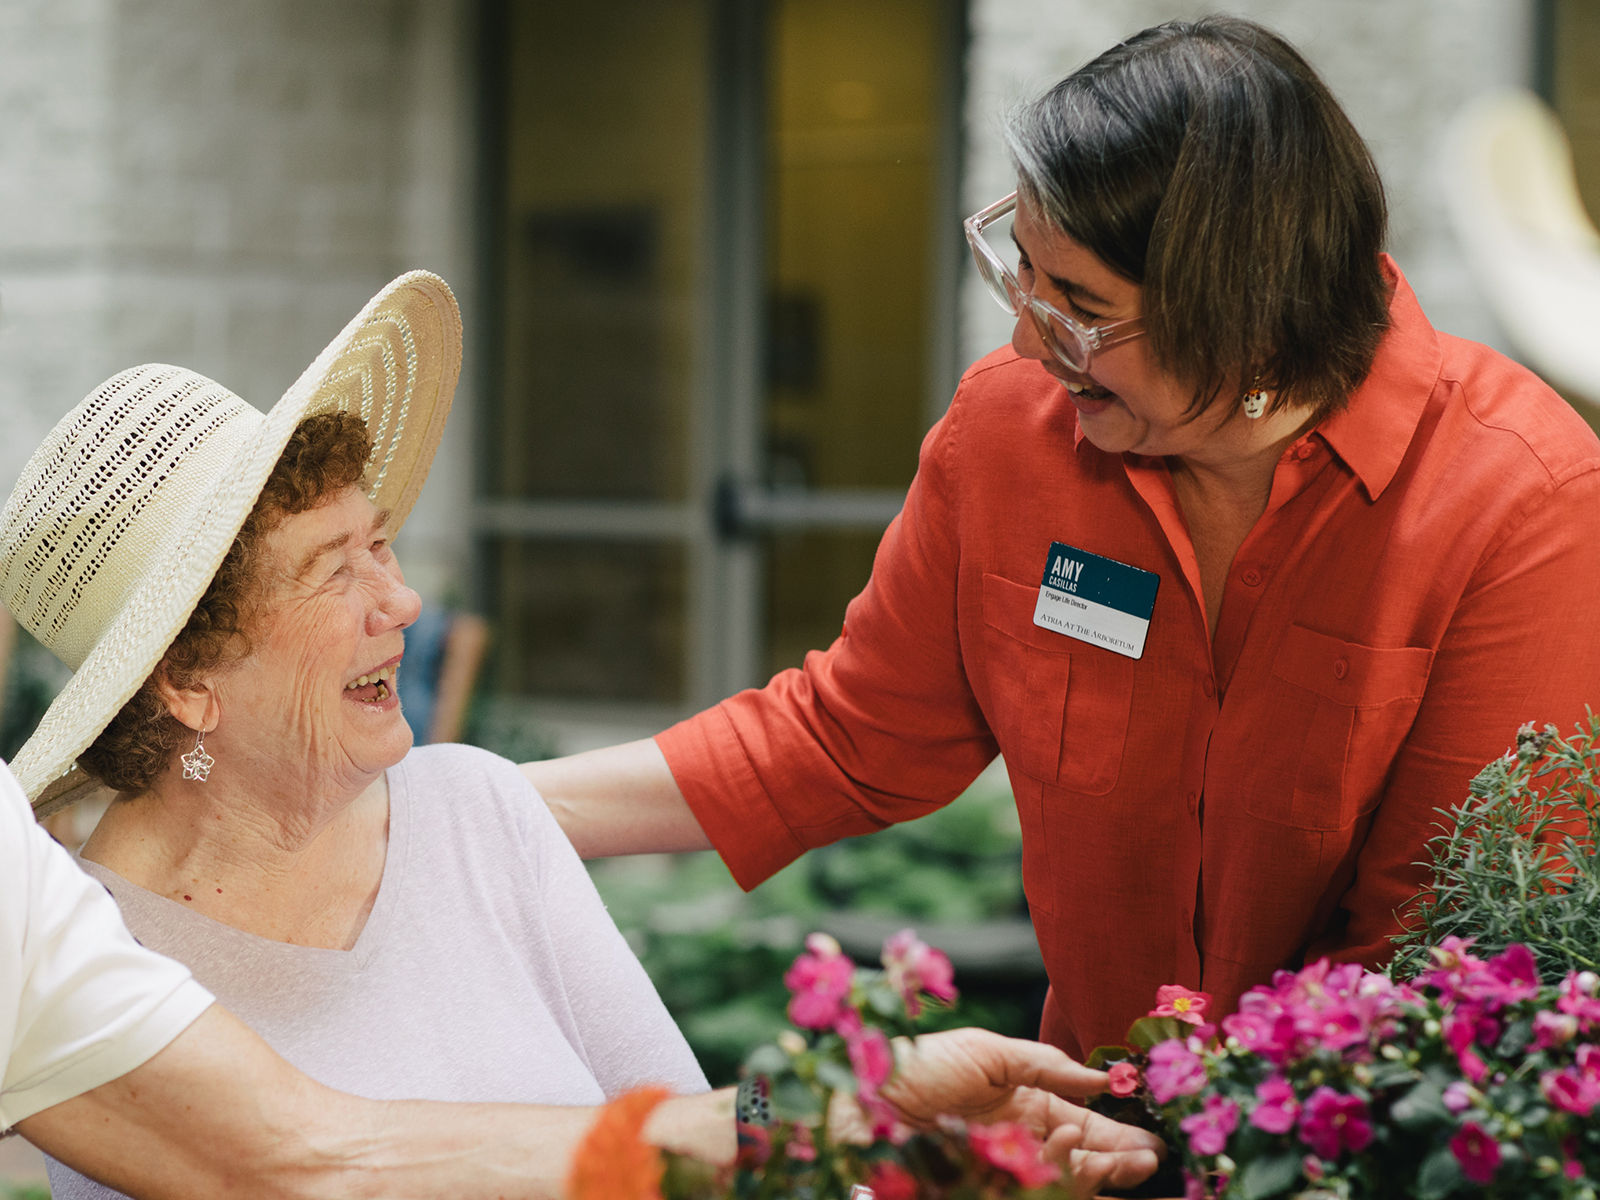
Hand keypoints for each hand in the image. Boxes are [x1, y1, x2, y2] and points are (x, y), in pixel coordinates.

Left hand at [844, 1027, 1163, 1194]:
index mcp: (1019, 1105)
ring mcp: (1002, 1172)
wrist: (856, 1099)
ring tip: (1117, 1157)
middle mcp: (1016, 1144)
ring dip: (1093, 1171)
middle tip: (1149, 1159)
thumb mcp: (986, 1051)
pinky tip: (1071, 1153)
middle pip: (1079, 1160)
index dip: (1115, 1133)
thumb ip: (1045, 1064)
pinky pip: (1034, 1192)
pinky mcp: (985, 1192)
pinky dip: (1060, 1178)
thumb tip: (1103, 1076)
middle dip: (1117, 1161)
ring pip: (1062, 1181)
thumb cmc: (916, 1065)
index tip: (1152, 1138)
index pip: (1080, 1124)